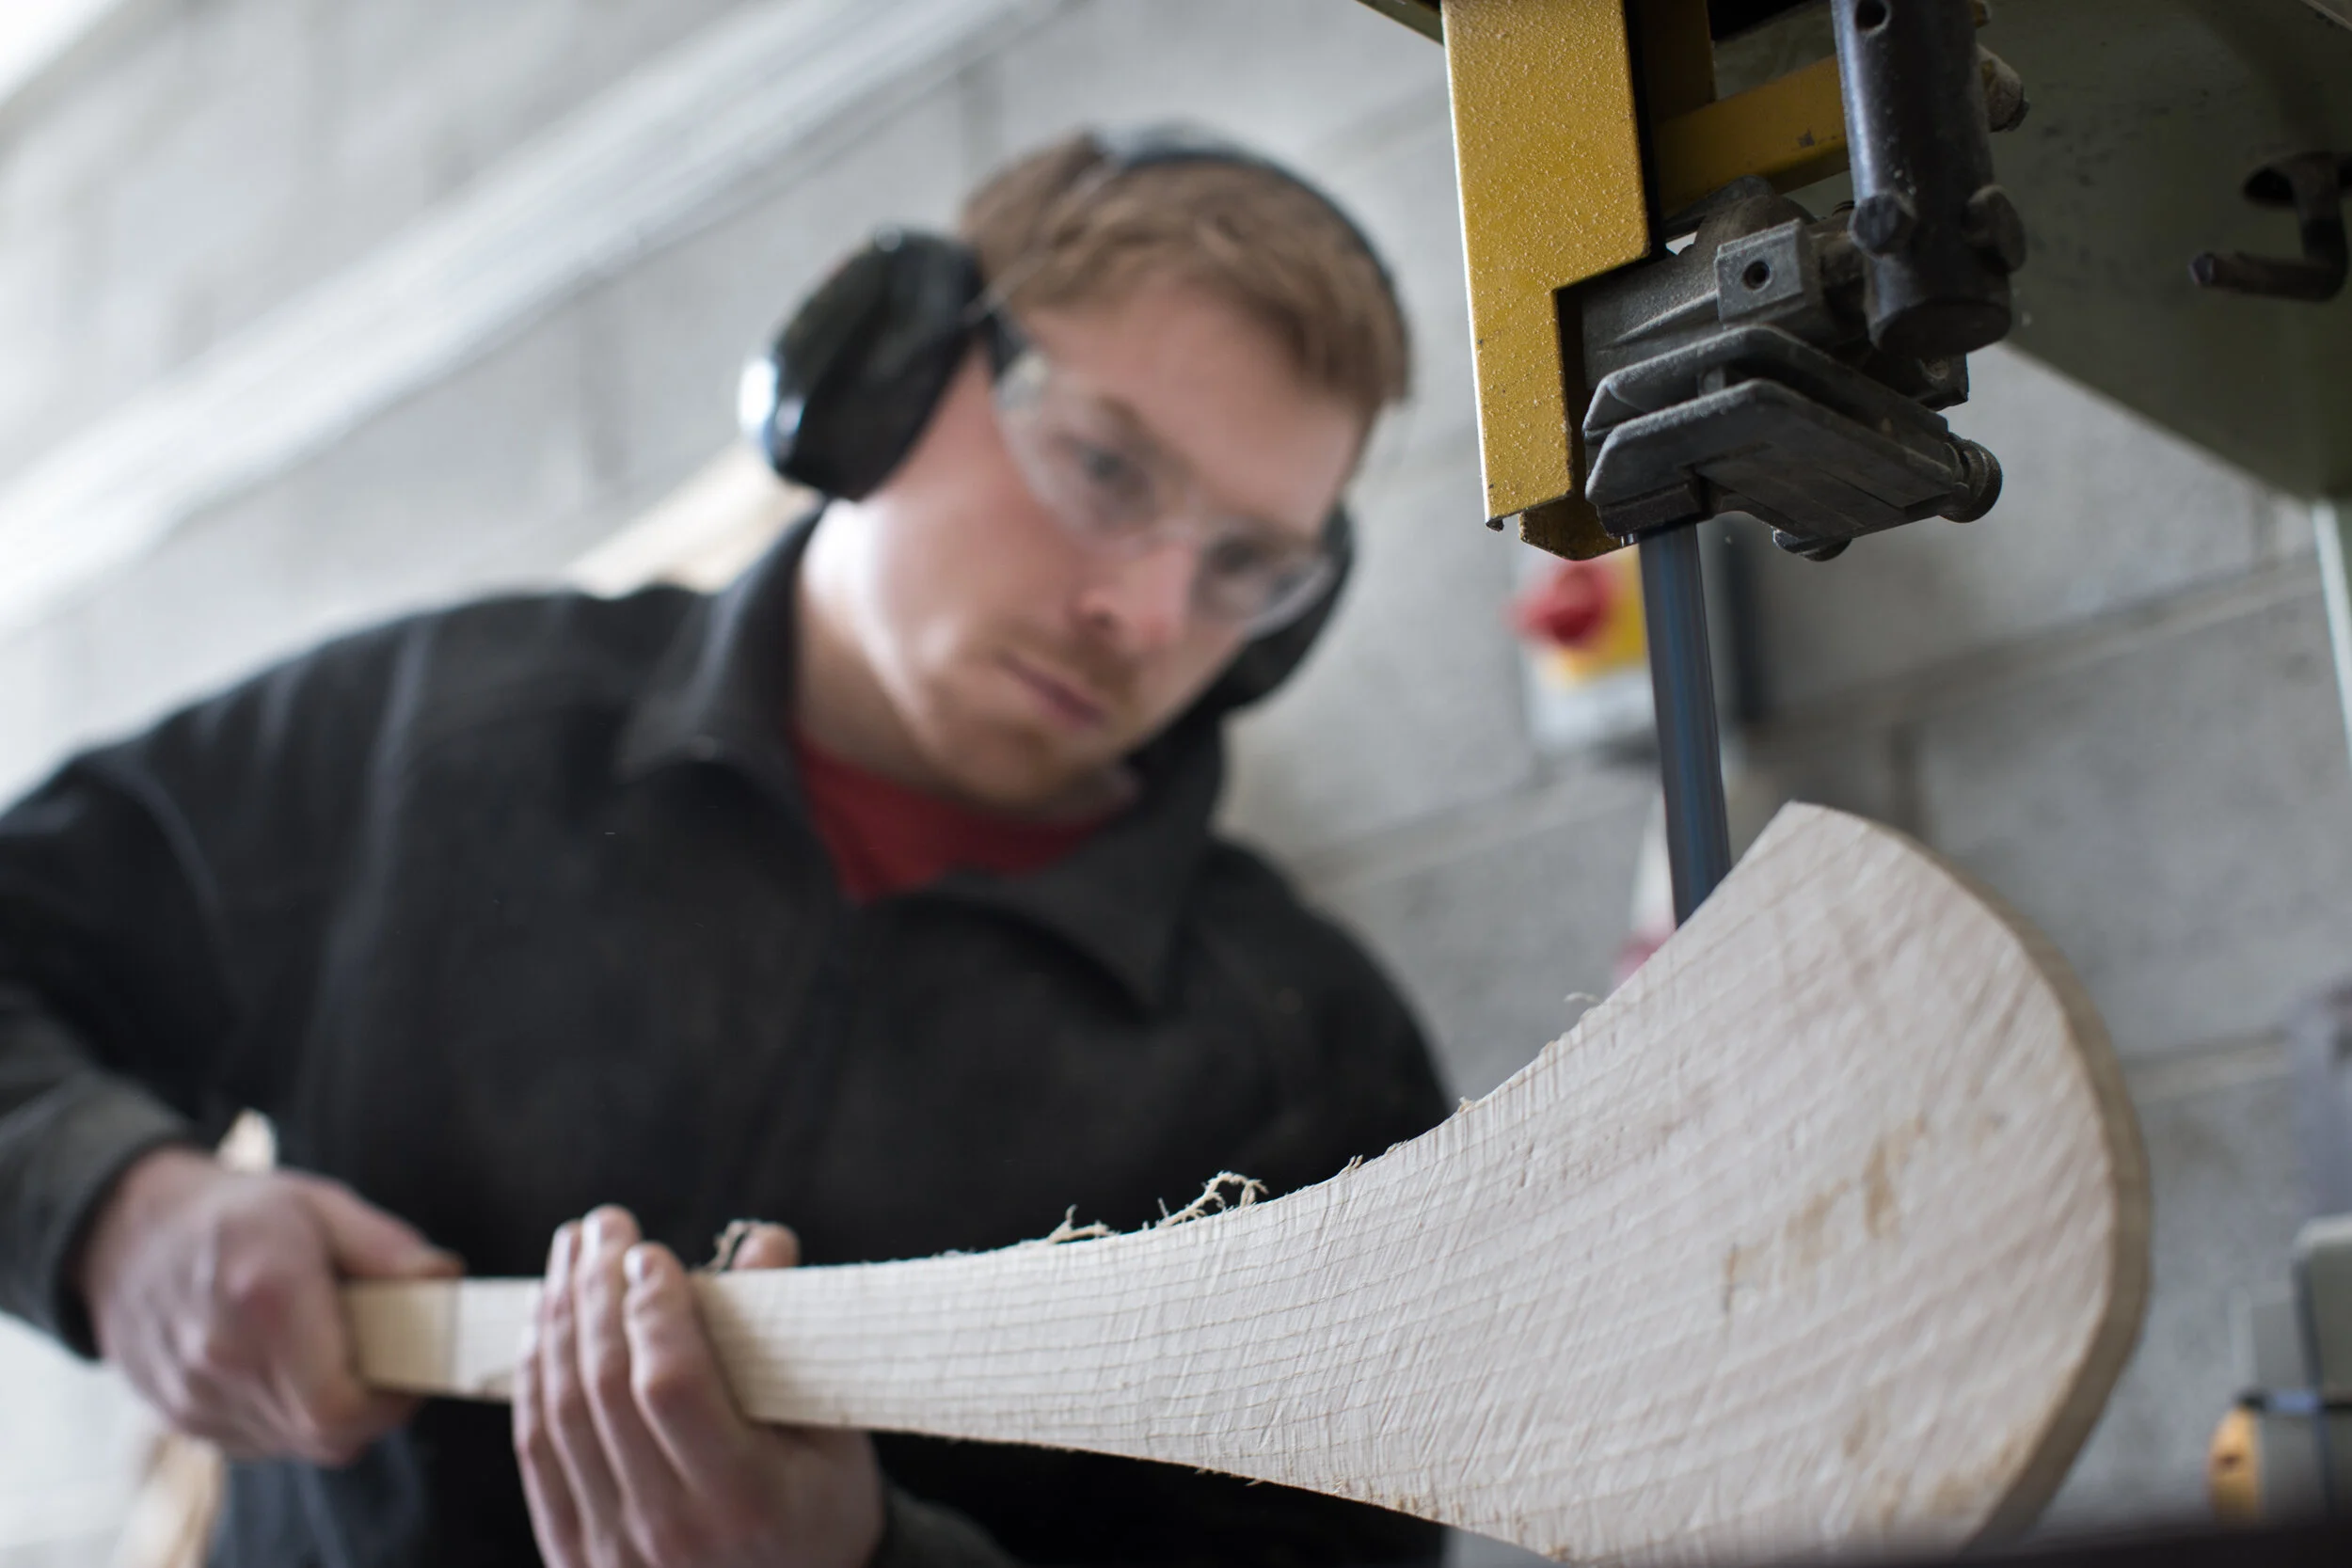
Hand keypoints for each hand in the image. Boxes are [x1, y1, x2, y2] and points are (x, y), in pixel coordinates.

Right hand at [76, 1145, 460, 1463]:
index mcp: (266, 1293)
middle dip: (372, 1406)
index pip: (341, 1405)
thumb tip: (443, 1279)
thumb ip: (385, 1247)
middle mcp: (222, 1355)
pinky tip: (290, 1366)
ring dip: (330, 1411)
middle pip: (325, 1432)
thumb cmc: (240, 1215)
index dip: (392, 1402)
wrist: (128, 1237)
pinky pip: (260, 1440)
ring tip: (335, 1353)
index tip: (413, 1368)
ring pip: (295, 1442)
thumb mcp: (319, 1204)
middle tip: (387, 1361)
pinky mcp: (181, 1417)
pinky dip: (289, 1415)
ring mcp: (194, 1394)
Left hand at [515, 1206, 883, 1567]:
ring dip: (559, 1320)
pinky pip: (536, 1453)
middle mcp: (669, 1532)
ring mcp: (611, 1552)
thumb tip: (763, 1243)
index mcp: (745, 1500)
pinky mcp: (573, 1558)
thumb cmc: (823, 1512)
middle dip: (597, 1292)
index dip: (655, 1310)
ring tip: (571, 1255)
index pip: (674, 1385)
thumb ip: (797, 1341)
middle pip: (605, 1390)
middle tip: (603, 1226)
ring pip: (559, 1415)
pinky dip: (534, 1377)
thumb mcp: (835, 1433)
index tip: (651, 1252)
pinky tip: (546, 1323)